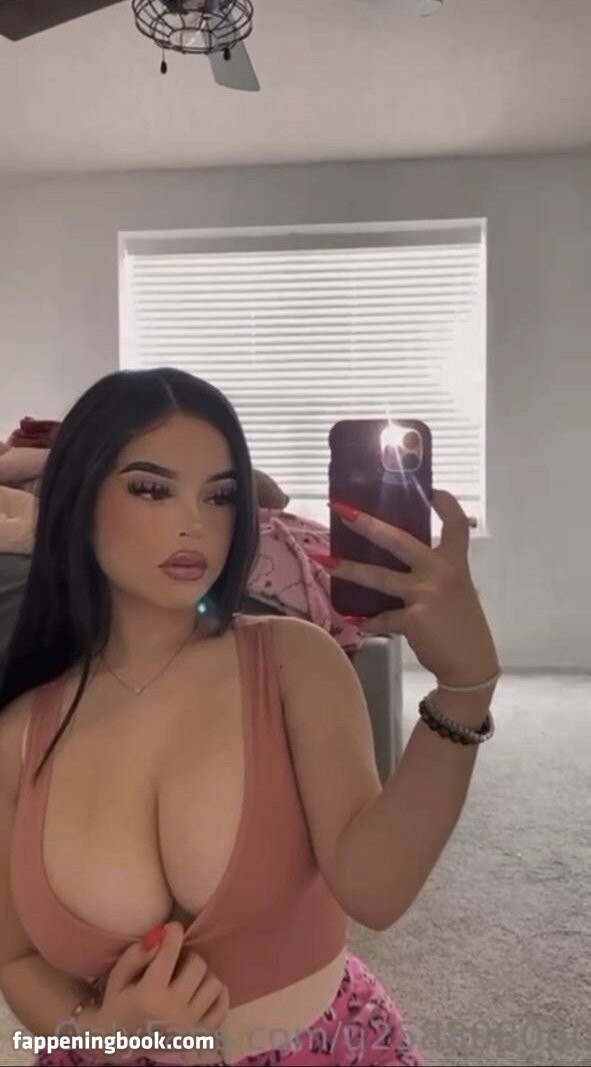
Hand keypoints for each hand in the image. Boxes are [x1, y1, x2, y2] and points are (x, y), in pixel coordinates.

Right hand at [94, 921, 228, 1063]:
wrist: (122, 1045)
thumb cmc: (118, 1007)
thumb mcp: (118, 979)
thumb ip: (135, 956)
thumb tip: (160, 935)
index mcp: (149, 996)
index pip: (170, 953)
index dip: (173, 933)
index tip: (172, 927)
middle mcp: (173, 1010)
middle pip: (197, 965)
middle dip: (186, 956)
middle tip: (176, 960)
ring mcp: (190, 1024)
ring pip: (213, 983)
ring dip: (202, 975)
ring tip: (187, 978)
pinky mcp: (201, 1034)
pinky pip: (222, 1007)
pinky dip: (217, 994)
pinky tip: (201, 990)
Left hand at [327, 490, 498, 687]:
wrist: (470, 664)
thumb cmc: (461, 625)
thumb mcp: (456, 591)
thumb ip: (435, 574)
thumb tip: (398, 564)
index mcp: (456, 562)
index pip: (456, 524)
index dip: (444, 503)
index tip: (430, 488)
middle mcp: (441, 572)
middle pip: (399, 540)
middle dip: (367, 524)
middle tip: (342, 510)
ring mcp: (426, 594)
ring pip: (378, 577)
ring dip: (348, 569)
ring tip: (323, 561)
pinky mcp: (413, 618)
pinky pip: (381, 617)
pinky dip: (370, 621)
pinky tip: (360, 623)